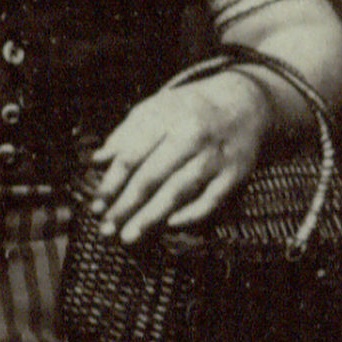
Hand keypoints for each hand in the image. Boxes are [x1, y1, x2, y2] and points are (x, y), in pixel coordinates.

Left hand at [87, 71, 273, 244]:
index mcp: (167, 117)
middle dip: (126, 205)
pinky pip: (210, 200)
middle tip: (106, 230)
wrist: (245, 104)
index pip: (133, 155)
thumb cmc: (189, 110)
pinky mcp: (235, 174)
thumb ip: (125, 134)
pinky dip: (191, 214)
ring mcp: (215, 156)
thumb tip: (96, 161)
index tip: (97, 206)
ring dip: (151, 217)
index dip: (112, 183)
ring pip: (179, 191)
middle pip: (152, 176)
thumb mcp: (156, 109)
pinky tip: (170, 226)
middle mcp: (192, 135)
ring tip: (128, 236)